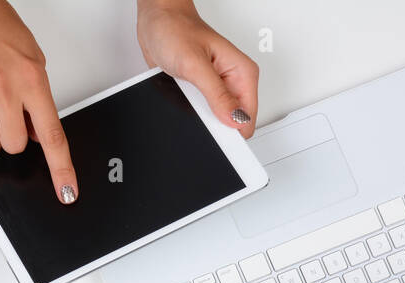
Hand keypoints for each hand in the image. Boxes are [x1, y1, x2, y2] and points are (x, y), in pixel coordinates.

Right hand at [0, 0, 77, 202]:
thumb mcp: (30, 57)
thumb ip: (37, 97)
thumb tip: (38, 132)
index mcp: (32, 80)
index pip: (52, 136)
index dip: (61, 169)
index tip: (66, 192)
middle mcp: (5, 89)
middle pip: (15, 146)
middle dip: (11, 135)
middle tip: (4, 113)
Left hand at [136, 0, 258, 137]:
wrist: (156, 20)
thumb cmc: (175, 30)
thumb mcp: (195, 64)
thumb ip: (216, 94)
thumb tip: (234, 120)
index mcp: (242, 73)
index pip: (248, 118)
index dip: (234, 133)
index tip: (220, 141)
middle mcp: (232, 82)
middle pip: (232, 123)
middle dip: (215, 127)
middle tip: (198, 115)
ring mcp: (216, 88)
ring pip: (215, 121)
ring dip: (200, 120)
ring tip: (187, 101)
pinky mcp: (201, 92)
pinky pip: (200, 115)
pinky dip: (189, 114)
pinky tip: (181, 101)